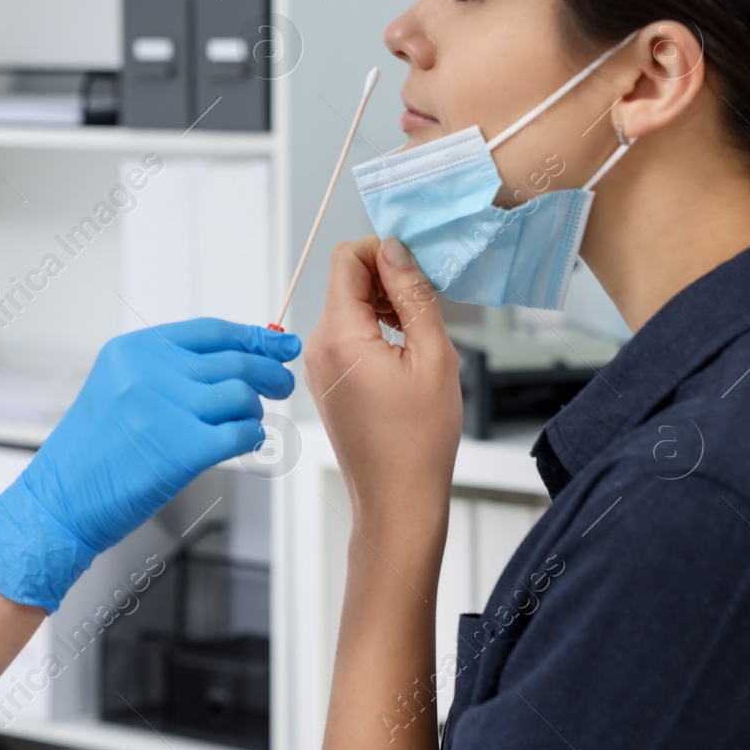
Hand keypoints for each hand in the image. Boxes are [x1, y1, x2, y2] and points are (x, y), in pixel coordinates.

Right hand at [0, 318, 300, 610]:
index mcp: (133, 350)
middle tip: (282, 384)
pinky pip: (242, 433)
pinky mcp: (182, 449)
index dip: (253, 337)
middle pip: (235, 361)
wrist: (60, 501)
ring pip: (243, 395)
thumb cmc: (93, 453)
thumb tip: (239, 357)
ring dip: (255, 410)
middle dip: (269, 372)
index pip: (212, 331)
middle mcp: (149, 371)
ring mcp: (166, 409)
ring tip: (246, 422)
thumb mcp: (119, 389)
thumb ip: (169, 370)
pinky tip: (244, 443)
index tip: (279, 344)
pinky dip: (251, 438)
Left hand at [307, 236, 460, 533]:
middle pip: (346, 280)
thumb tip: (397, 250)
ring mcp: (318, 364)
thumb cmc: (418, 439)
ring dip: (384, 305)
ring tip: (419, 334)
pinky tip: (404, 354)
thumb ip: (413, 295)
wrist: (397, 499)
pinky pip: (347, 334)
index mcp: (338, 334)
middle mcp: (317, 345)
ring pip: (349, 306)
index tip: (417, 268)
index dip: (383, 251)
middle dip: (387, 279)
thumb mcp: (432, 356)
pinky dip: (375, 330)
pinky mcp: (326, 379)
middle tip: (428, 304)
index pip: (346, 258)